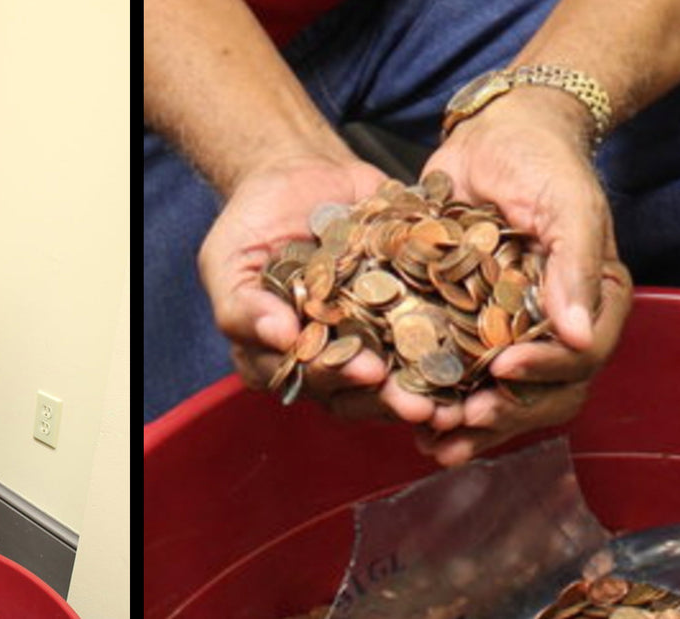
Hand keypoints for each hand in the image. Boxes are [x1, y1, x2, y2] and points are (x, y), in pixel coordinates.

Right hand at [200, 154, 440, 422]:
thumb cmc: (253, 222)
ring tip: (452, 404)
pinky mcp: (405, 318)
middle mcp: (324, 358)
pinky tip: (477, 362)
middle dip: (388, 401)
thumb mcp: (228, 259)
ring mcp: (367, 341)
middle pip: (354, 393)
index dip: (336, 378)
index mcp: (279, 355)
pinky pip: (429, 344)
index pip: (305, 379)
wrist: (301, 176)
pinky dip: (452, 356)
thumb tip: (281, 338)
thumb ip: (242, 305)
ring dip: (423, 395)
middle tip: (420, 406)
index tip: (365, 370)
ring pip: (394, 383)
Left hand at [415, 88, 634, 464]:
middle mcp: (548, 326)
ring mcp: (503, 329)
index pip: (580, 357)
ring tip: (431, 438)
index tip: (504, 369)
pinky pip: (451, 370)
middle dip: (502, 413)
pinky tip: (407, 415)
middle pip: (539, 393)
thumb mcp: (567, 202)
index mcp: (588, 302)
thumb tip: (579, 335)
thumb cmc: (540, 161)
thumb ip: (574, 264)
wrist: (491, 135)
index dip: (545, 372)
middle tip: (459, 421)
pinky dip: (432, 395)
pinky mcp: (457, 322)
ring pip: (494, 393)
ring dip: (465, 423)